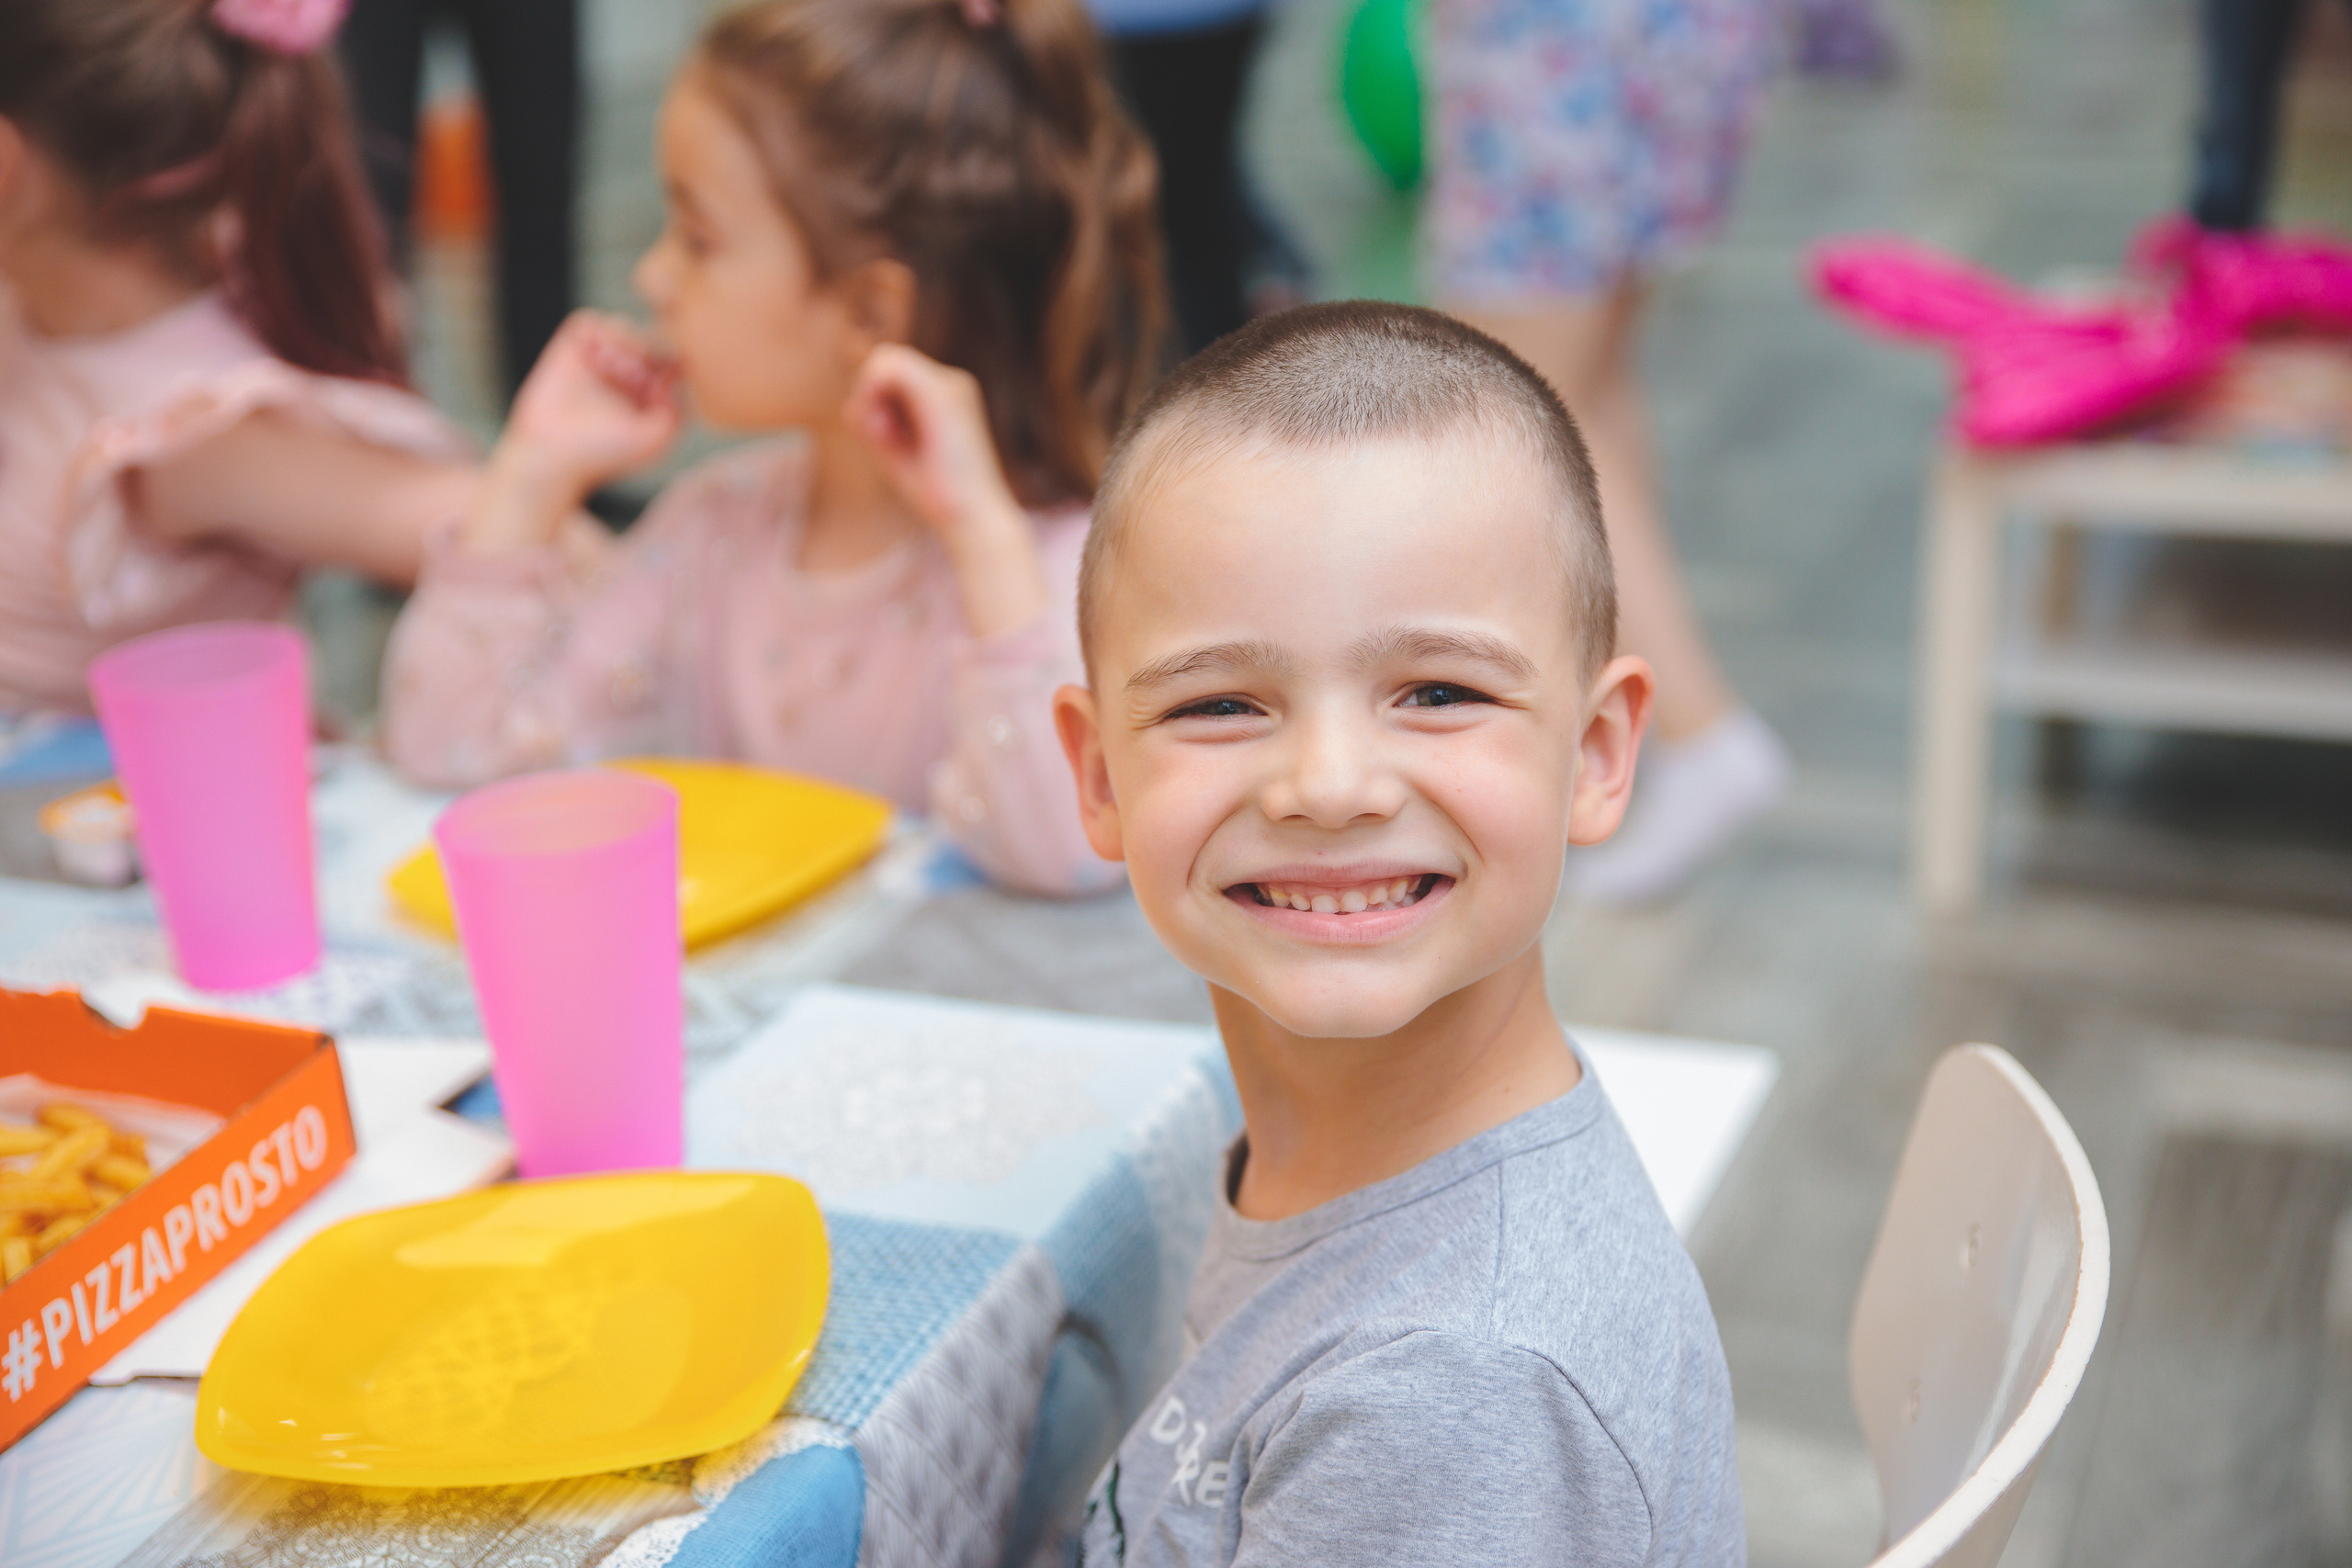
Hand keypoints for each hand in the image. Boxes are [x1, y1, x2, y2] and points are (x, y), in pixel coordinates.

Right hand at [470, 312, 680, 550]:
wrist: (555, 453)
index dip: (674, 365)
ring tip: (617, 370)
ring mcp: (594, 362)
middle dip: (652, 353)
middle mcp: (620, 376)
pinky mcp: (569, 351)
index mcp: (644, 395)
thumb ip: (679, 411)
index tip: (661, 385)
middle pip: (651, 340)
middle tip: (637, 377)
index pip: (672, 362)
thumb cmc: (605, 453)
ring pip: (625, 328)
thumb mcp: (657, 440)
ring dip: (628, 343)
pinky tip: (600, 359)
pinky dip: (600, 334)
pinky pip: (591, 321)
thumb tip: (676, 375)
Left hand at [846, 344, 1027, 543]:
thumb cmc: (935, 493)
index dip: (872, 402)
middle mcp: (951, 382)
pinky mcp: (942, 392)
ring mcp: (950, 384)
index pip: (889, 376)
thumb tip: (855, 403)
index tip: (885, 440)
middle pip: (883, 363)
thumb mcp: (896, 451)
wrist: (971, 517)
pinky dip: (875, 394)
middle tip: (885, 439)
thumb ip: (874, 422)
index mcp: (944, 396)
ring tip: (892, 439)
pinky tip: (887, 431)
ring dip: (872, 399)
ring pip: (884, 359)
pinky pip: (889, 364)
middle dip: (870, 399)